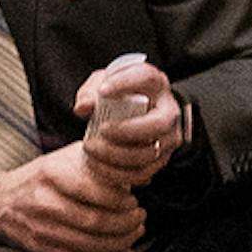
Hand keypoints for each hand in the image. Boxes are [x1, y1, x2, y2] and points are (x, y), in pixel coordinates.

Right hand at [0, 143, 147, 251]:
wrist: (0, 201)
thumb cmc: (38, 178)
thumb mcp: (60, 158)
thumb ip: (91, 162)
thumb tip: (129, 170)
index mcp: (50, 173)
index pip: (92, 191)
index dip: (119, 200)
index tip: (134, 200)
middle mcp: (44, 202)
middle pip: (94, 221)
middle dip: (125, 224)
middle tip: (140, 219)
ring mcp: (42, 229)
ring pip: (90, 244)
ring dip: (120, 243)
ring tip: (135, 234)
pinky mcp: (43, 249)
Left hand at [74, 56, 184, 185]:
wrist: (137, 113)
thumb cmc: (120, 95)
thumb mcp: (106, 82)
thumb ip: (91, 91)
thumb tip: (83, 107)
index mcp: (156, 84)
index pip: (146, 78)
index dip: (125, 83)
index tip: (102, 91)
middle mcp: (168, 112)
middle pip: (158, 124)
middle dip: (128, 130)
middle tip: (102, 129)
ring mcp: (168, 139)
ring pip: (149, 153)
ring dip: (117, 154)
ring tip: (91, 148)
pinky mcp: (160, 161)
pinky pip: (142, 173)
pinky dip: (117, 173)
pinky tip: (97, 165)